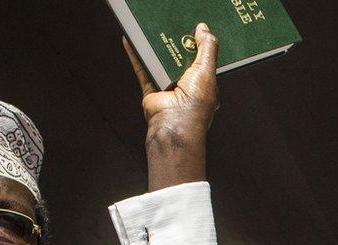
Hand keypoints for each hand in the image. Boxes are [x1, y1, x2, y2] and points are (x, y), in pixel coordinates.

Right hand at [123, 23, 218, 190]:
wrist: (173, 127)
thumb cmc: (194, 105)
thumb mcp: (206, 71)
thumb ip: (207, 49)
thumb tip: (204, 29)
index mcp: (205, 85)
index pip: (205, 61)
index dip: (201, 45)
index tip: (197, 29)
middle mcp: (187, 87)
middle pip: (182, 59)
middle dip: (178, 43)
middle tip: (175, 23)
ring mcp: (168, 89)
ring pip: (161, 63)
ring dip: (157, 48)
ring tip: (155, 28)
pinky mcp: (151, 91)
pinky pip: (143, 70)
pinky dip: (136, 56)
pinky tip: (131, 42)